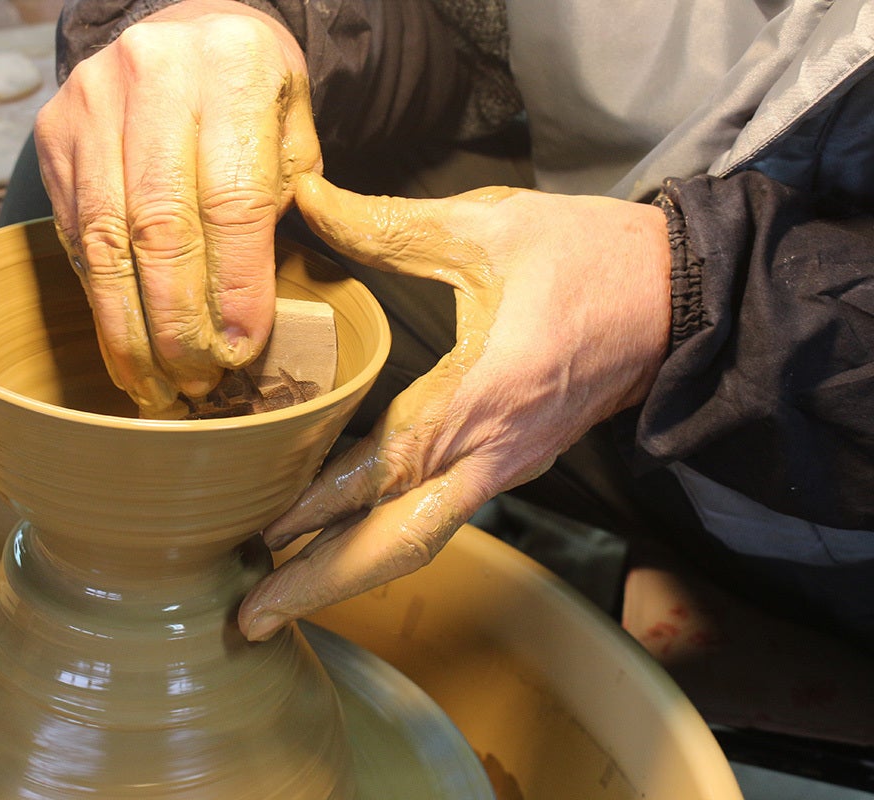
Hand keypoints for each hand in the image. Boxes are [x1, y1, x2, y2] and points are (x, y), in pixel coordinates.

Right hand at [34, 0, 321, 416]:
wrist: (188, 29)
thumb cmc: (252, 99)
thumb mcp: (295, 136)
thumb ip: (287, 210)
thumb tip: (247, 317)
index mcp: (233, 65)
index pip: (232, 201)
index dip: (235, 286)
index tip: (240, 349)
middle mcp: (153, 72)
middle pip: (159, 227)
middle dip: (177, 321)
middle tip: (196, 381)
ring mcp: (92, 101)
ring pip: (105, 240)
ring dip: (130, 328)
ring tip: (156, 386)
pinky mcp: (55, 133)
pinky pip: (76, 235)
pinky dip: (101, 301)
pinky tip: (124, 347)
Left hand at [238, 174, 671, 639]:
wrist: (683, 295)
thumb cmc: (592, 257)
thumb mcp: (487, 226)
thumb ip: (388, 224)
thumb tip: (307, 199)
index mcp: (485, 395)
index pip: (386, 466)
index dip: (321, 504)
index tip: (262, 535)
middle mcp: (494, 451)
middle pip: (401, 540)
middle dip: (324, 583)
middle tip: (252, 618)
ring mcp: (507, 467)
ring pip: (420, 540)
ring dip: (349, 573)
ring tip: (280, 599)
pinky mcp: (513, 464)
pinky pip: (440, 517)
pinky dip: (384, 542)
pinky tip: (339, 543)